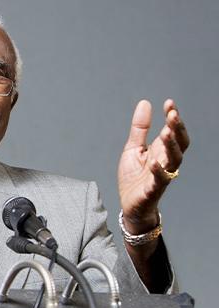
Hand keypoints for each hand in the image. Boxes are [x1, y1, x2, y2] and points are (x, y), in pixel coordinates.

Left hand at [118, 99, 189, 232]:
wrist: (130, 204)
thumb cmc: (134, 176)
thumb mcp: (133, 148)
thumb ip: (140, 128)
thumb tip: (145, 103)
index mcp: (161, 150)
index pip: (173, 131)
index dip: (173, 118)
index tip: (169, 103)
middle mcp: (165, 162)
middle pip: (179, 144)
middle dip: (177, 129)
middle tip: (173, 114)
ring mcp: (161, 176)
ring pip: (174, 160)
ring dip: (171, 146)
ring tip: (166, 132)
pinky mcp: (152, 190)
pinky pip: (159, 181)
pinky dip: (158, 172)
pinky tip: (153, 162)